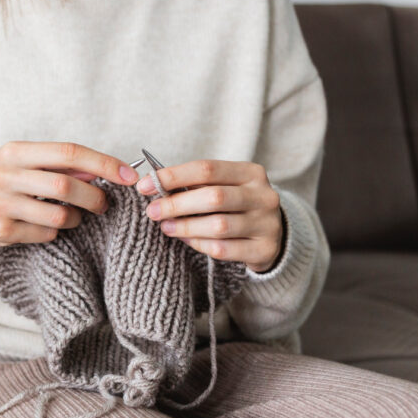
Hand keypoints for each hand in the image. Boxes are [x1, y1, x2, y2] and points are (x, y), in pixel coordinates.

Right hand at [0, 141, 139, 247]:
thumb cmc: (5, 179)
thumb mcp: (26, 161)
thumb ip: (62, 164)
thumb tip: (104, 169)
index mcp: (15, 151)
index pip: (68, 152)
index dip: (103, 163)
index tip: (128, 175)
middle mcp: (4, 175)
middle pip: (65, 185)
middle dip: (94, 196)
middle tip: (104, 204)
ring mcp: (0, 204)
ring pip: (59, 214)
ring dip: (77, 217)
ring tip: (75, 215)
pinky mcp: (1, 230)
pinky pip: (46, 233)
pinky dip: (56, 231)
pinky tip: (48, 224)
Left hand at [136, 160, 283, 272]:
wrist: (273, 234)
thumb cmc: (236, 206)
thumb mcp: (223, 187)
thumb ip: (194, 184)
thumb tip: (152, 183)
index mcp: (251, 173)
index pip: (207, 169)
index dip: (172, 176)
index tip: (145, 185)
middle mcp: (263, 196)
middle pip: (214, 197)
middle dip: (176, 204)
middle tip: (152, 211)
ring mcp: (267, 224)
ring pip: (218, 226)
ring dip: (185, 227)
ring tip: (165, 227)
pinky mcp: (265, 249)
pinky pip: (223, 249)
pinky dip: (199, 244)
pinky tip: (186, 240)